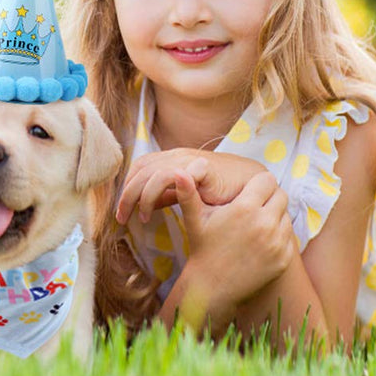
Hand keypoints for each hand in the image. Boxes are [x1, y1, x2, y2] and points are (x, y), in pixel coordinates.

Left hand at [116, 149, 262, 224]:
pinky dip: (158, 192)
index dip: (127, 188)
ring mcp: (189, 159)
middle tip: (121, 219)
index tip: (122, 213)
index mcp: (171, 158)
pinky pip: (172, 176)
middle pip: (141, 170)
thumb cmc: (221, 191)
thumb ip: (166, 197)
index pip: (140, 167)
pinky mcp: (202, 167)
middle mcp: (177, 155)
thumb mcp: (187, 194)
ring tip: (141, 218)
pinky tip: (156, 211)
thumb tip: (144, 206)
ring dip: (140, 197)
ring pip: (152, 173)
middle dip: (126, 195)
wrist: (253, 185)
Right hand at [174, 170, 295, 310]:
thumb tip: (177, 171)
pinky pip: (289, 237)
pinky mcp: (283, 259)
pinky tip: (261, 241)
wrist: (212, 288)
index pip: (267, 180)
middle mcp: (265, 224)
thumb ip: (188, 193)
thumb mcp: (194, 219)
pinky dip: (279, 235)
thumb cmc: (202, 248)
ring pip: (286, 215)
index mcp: (245, 208)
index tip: (249, 190)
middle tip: (254, 205)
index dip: (258, 182)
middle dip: (269, 197)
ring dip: (275, 215)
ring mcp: (277, 243)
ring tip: (255, 223)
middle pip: (280, 195)